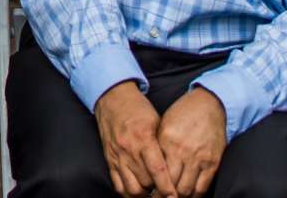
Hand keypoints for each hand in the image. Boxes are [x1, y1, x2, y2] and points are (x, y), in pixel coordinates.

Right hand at [92, 82, 173, 197]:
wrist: (111, 97)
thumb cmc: (137, 108)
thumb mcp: (156, 121)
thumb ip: (164, 145)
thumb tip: (177, 166)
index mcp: (144, 139)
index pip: (157, 170)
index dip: (167, 188)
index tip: (175, 197)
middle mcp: (129, 150)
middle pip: (146, 183)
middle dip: (158, 191)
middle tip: (168, 193)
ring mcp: (117, 156)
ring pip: (131, 189)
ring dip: (143, 195)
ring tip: (152, 194)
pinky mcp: (109, 159)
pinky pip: (117, 184)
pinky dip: (128, 193)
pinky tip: (138, 193)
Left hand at [156, 86, 227, 197]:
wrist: (209, 105)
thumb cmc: (182, 114)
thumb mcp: (163, 126)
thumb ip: (157, 147)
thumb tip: (149, 170)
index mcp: (166, 142)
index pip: (157, 173)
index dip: (152, 187)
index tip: (148, 192)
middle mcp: (182, 152)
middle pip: (171, 186)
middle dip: (164, 196)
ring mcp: (199, 158)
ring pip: (187, 190)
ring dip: (179, 197)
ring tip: (173, 197)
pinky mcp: (213, 163)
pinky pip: (203, 187)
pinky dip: (195, 195)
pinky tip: (188, 194)